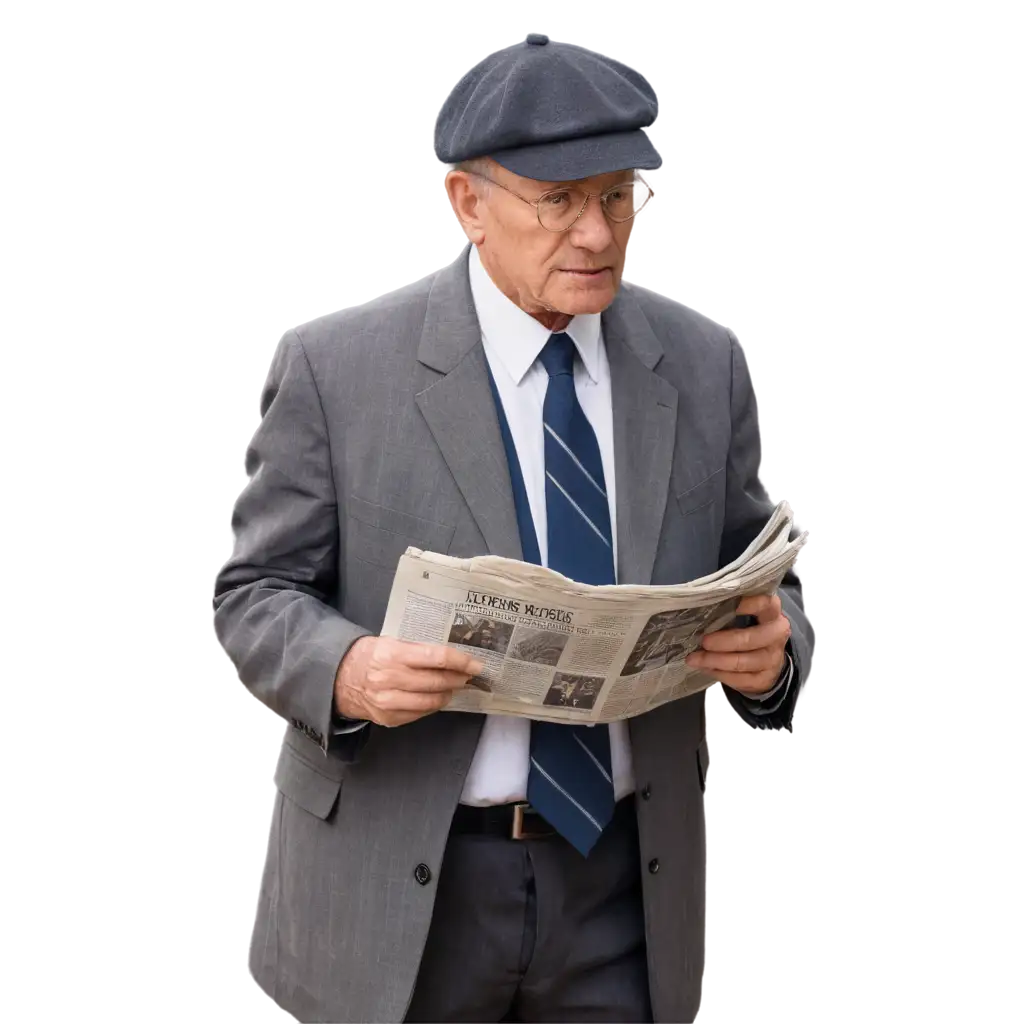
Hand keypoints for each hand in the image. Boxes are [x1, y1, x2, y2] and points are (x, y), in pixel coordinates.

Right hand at [334, 636, 483, 727]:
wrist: (339, 679)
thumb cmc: (369, 655)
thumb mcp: (390, 642)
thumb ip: (417, 649)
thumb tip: (451, 656)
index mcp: (392, 654)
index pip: (436, 658)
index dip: (461, 662)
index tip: (476, 664)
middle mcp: (390, 679)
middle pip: (437, 681)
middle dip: (459, 678)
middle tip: (469, 675)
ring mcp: (389, 702)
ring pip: (432, 701)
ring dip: (449, 694)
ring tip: (454, 686)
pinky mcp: (389, 718)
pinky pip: (420, 713)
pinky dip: (433, 705)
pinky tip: (437, 697)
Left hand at [685, 594, 790, 697]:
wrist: (768, 660)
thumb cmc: (749, 629)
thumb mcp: (747, 615)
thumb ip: (730, 610)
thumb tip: (700, 607)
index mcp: (772, 613)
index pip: (765, 604)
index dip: (747, 604)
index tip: (722, 603)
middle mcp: (777, 635)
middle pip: (751, 639)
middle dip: (723, 641)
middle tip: (703, 641)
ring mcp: (773, 659)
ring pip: (743, 662)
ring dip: (715, 661)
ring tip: (694, 658)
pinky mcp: (765, 680)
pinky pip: (739, 679)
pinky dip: (719, 674)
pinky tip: (705, 668)